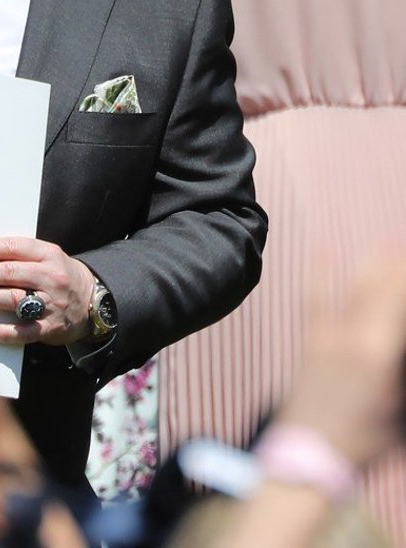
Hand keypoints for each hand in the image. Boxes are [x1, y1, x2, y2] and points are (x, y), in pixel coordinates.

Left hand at [0, 237, 95, 345]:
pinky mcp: (51, 328)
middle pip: (9, 273)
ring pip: (14, 299)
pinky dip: (3, 332)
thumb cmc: (58, 274)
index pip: (13, 247)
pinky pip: (24, 331)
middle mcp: (51, 276)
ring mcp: (52, 303)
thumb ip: (20, 255)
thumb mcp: (46, 256)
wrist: (93, 301)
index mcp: (48, 253)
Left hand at [274, 251, 405, 469]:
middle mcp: (356, 337)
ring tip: (389, 246)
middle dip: (399, 269)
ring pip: (356, 291)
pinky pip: (316, 298)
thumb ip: (403, 372)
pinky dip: (320, 272)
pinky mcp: (312, 340)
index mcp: (381, 353)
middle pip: (383, 292)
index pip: (400, 302)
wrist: (308, 457)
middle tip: (405, 251)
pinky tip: (323, 248)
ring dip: (374, 265)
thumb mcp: (401, 410)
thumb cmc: (365, 441)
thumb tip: (399, 342)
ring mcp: (330, 335)